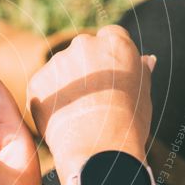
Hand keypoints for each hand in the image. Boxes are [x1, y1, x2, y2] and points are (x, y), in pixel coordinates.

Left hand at [27, 25, 154, 183]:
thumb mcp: (144, 94)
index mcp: (115, 43)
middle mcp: (84, 44)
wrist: (99, 148)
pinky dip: (50, 101)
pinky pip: (44, 87)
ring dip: (66, 85)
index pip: (110, 37)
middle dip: (85, 68)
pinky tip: (62, 119)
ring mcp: (58, 61)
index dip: (109, 58)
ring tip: (79, 114)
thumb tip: (146, 59)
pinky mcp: (38, 80)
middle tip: (93, 99)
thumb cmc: (129, 124)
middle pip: (82, 50)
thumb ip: (140, 71)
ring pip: (61, 69)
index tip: (109, 78)